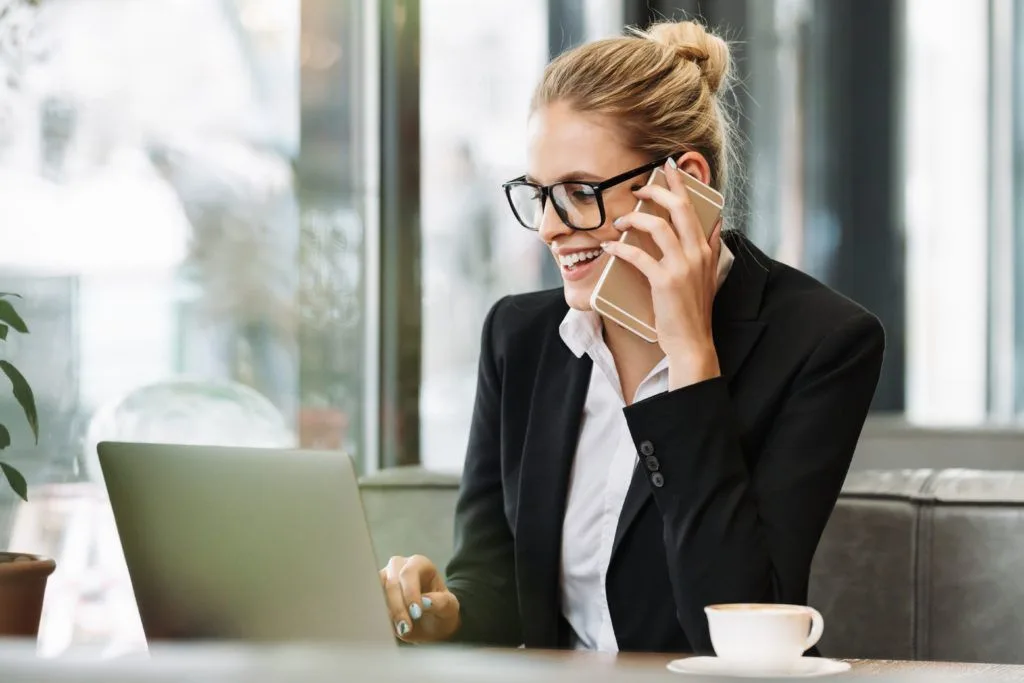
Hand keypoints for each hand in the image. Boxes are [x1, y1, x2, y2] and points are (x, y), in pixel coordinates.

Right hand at [379, 555, 460, 642]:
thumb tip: (424, 602)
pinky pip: (370, 602)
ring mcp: (384, 578)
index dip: (410, 593)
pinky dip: (376, 615)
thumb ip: (440, 602)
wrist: (431, 625)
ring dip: (385, 612)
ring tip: (398, 629)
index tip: (416, 613)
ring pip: (376, 591)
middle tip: (406, 628)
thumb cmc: (440, 612)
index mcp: (419, 564)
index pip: (409, 573)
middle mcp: (399, 567)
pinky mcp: (374, 593)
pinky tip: (385, 628)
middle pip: (391, 583)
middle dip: (398, 607)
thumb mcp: (449, 608)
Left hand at [600, 159, 722, 388]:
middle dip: (658, 191)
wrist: (692, 342)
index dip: (681, 185)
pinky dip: (621, 247)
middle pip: (679, 209)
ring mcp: (683, 266)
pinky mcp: (665, 281)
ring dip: (636, 217)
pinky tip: (609, 246)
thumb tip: (714, 225)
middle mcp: (697, 253)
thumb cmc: (693, 310)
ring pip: (659, 226)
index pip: (695, 208)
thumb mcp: (708, 275)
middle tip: (639, 188)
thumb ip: (710, 248)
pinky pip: (639, 255)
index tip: (668, 167)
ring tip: (621, 219)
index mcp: (706, 249)